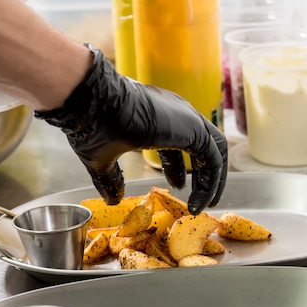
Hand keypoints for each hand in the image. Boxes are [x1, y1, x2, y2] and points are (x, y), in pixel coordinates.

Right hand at [35, 45, 227, 214]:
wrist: (92, 102)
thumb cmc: (92, 124)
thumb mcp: (101, 157)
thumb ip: (110, 178)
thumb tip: (113, 199)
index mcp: (158, 116)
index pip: (179, 142)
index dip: (179, 167)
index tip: (177, 187)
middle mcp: (178, 114)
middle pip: (204, 145)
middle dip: (204, 174)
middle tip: (200, 198)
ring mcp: (188, 119)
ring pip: (214, 151)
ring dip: (212, 180)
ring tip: (205, 204)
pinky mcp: (193, 130)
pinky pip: (213, 160)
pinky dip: (210, 182)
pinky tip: (199, 202)